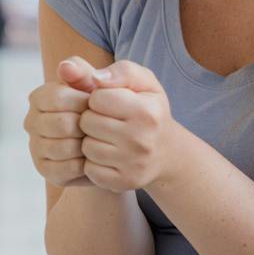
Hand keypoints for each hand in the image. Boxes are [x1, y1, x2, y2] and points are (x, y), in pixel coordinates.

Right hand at [22, 57, 101, 187]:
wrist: (108, 143)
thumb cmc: (102, 108)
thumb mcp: (96, 87)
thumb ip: (83, 72)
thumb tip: (65, 67)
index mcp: (39, 96)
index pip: (57, 97)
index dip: (83, 102)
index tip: (98, 106)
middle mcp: (31, 121)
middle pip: (61, 124)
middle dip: (86, 126)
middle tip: (100, 126)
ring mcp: (35, 146)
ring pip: (63, 147)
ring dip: (86, 145)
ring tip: (96, 140)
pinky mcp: (44, 169)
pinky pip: (67, 167)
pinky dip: (84, 163)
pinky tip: (92, 156)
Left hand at [77, 60, 174, 192]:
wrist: (167, 152)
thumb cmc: (149, 109)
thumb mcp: (143, 82)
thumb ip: (120, 71)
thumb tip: (95, 78)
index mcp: (147, 111)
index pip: (97, 98)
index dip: (98, 98)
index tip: (109, 102)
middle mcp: (142, 140)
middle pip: (88, 122)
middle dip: (92, 118)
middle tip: (107, 121)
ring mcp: (133, 164)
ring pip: (86, 147)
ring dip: (91, 140)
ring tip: (107, 137)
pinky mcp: (124, 183)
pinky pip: (89, 170)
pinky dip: (93, 162)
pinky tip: (107, 155)